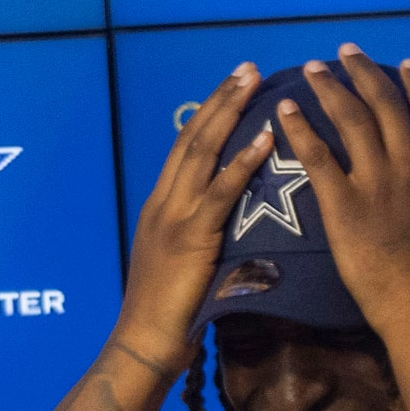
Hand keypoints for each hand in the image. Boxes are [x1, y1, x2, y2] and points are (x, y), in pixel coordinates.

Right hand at [112, 64, 275, 372]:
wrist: (145, 342)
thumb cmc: (167, 314)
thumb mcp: (181, 263)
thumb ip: (199, 235)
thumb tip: (225, 222)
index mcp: (160, 206)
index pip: (185, 148)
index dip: (208, 115)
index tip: (232, 87)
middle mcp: (163, 202)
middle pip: (192, 137)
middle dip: (220, 99)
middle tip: (247, 68)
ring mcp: (174, 216)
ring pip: (202, 151)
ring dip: (230, 112)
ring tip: (253, 82)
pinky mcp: (191, 237)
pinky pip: (219, 191)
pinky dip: (242, 162)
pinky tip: (264, 138)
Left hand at [278, 47, 409, 324]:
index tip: (406, 65)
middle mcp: (408, 166)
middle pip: (385, 104)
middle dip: (365, 72)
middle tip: (347, 51)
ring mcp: (375, 182)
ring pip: (351, 118)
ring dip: (330, 88)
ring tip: (314, 68)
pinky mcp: (343, 204)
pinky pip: (318, 156)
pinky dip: (300, 129)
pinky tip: (285, 110)